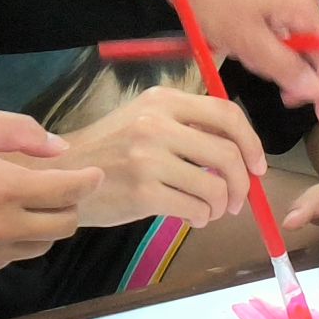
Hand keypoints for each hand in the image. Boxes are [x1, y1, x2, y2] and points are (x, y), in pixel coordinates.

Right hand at [0, 107, 103, 280]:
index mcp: (1, 188)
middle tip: (59, 188)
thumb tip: (59, 149)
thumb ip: (19, 132)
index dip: (87, 182)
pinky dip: (10, 242)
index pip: (67, 193)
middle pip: (61, 227)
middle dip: (68, 206)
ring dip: (41, 227)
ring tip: (22, 204)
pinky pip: (6, 259)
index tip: (93, 175)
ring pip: (36, 248)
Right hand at [50, 87, 266, 228]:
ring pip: (215, 187)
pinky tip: (191, 217)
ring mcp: (149, 158)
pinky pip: (195, 209)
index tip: (257, 166)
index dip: (251, 142)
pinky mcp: (142, 192)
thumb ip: (186, 127)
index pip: (226, 113)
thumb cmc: (108, 151)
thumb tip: (239, 152)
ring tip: (210, 211)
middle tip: (239, 200)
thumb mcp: (144, 121)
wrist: (61, 174)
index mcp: (163, 101)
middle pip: (227, 154)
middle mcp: (157, 124)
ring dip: (222, 206)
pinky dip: (202, 218)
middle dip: (243, 183)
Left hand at [156, 0, 318, 129]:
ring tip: (243, 58)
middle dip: (300, 75)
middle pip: (316, 50)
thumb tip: (317, 90)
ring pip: (292, 43)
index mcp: (303, 6)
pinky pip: (275, 31)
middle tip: (278, 95)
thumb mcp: (247, 40)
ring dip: (275, 61)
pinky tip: (238, 47)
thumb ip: (284, 67)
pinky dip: (262, 47)